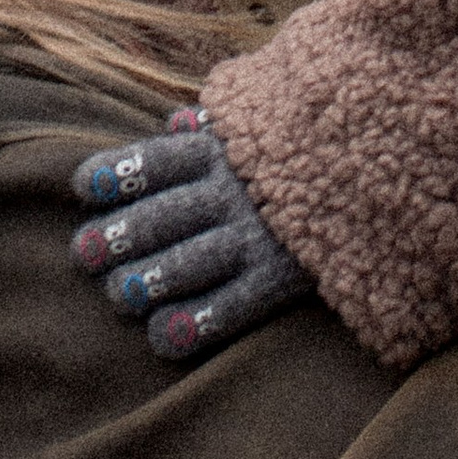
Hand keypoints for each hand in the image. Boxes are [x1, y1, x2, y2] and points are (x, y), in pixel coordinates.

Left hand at [69, 113, 311, 362]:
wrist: (373, 172)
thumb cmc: (300, 151)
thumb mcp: (263, 123)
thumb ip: (214, 124)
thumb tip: (174, 121)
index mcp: (220, 151)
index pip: (160, 160)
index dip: (120, 172)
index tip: (84, 186)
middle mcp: (235, 191)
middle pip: (168, 214)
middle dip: (123, 234)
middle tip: (83, 253)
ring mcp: (259, 235)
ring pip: (195, 260)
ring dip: (153, 279)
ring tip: (120, 294)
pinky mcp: (283, 277)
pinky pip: (237, 303)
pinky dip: (200, 322)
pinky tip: (165, 337)